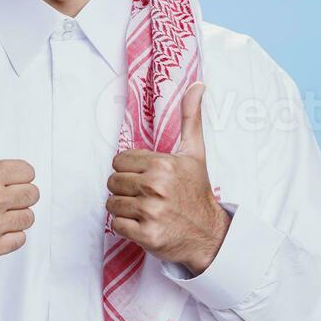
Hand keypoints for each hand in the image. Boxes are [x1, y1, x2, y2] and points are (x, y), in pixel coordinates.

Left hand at [105, 82, 230, 275]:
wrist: (209, 234)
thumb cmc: (197, 191)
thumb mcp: (195, 153)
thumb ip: (190, 118)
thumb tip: (197, 85)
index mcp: (162, 164)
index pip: (119, 161)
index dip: (130, 170)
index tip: (147, 178)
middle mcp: (155, 186)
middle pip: (112, 182)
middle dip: (125, 189)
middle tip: (146, 195)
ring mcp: (150, 212)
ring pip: (111, 204)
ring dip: (124, 208)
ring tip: (145, 210)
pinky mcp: (146, 235)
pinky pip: (116, 225)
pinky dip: (126, 227)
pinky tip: (144, 224)